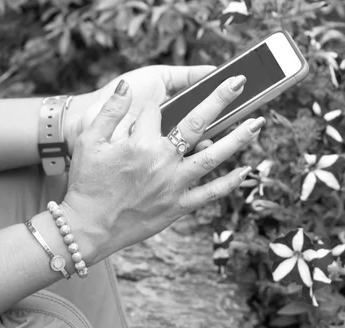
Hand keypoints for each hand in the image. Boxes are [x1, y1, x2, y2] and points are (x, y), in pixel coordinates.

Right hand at [60, 75, 264, 265]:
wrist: (89, 227)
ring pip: (213, 158)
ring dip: (238, 139)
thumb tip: (126, 87)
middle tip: (239, 83)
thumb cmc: (87, 183)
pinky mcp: (178, 206)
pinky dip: (230, 183)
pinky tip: (247, 171)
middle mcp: (163, 161)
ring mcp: (174, 185)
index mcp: (140, 143)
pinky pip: (210, 194)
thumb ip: (109, 112)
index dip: (151, 108)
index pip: (156, 111)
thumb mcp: (88, 142)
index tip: (147, 111)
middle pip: (198, 124)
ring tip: (257, 124)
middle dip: (220, 99)